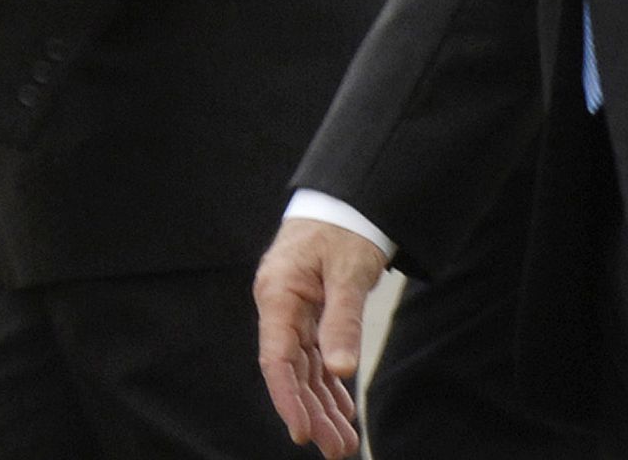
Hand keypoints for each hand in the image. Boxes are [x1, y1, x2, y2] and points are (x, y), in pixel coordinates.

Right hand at [254, 217, 388, 457]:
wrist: (351, 193)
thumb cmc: (346, 224)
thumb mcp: (349, 268)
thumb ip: (342, 318)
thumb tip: (342, 370)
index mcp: (279, 292)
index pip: (277, 358)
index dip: (288, 398)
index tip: (302, 433)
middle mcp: (281, 305)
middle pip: (292, 370)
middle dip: (313, 413)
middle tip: (336, 450)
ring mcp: (294, 308)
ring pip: (305, 367)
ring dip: (323, 405)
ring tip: (342, 442)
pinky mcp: (311, 310)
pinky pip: (316, 354)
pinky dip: (330, 381)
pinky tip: (342, 409)